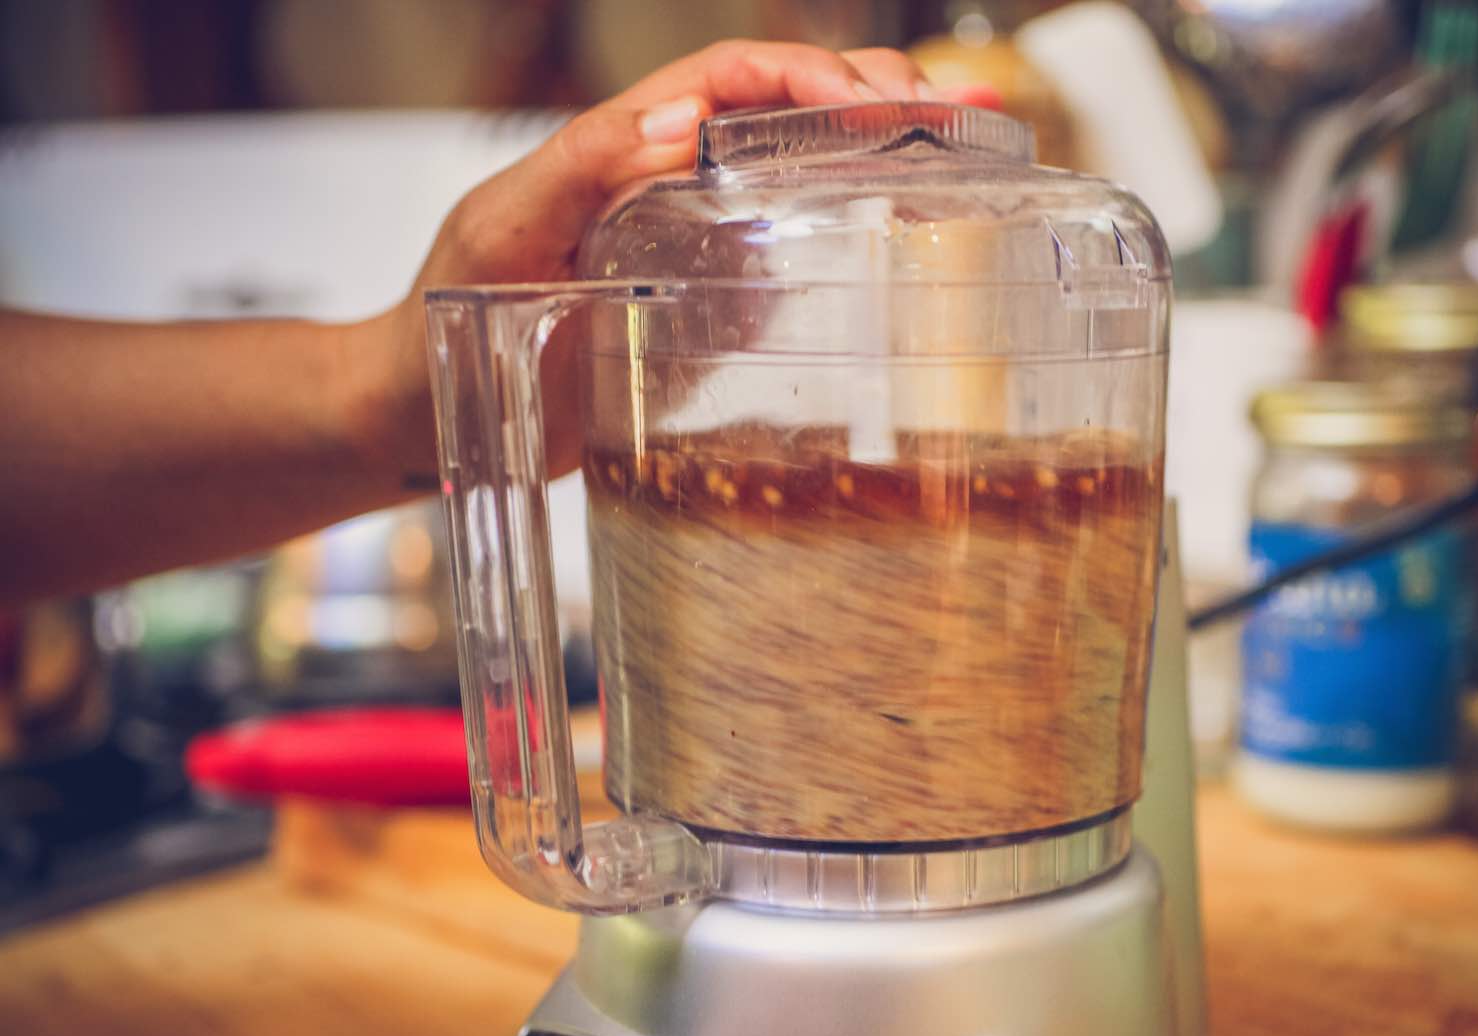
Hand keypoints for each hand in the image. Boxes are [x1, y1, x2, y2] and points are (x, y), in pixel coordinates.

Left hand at [348, 41, 941, 481]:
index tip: (876, 104)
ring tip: (955, 162)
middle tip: (952, 121)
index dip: (810, 75)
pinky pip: (780, 258)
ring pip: (794, 176)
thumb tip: (683, 116)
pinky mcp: (696, 305)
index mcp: (619, 145)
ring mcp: (686, 242)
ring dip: (877, 158)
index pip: (733, 78)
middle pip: (784, 111)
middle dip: (872, 97)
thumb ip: (581, 171)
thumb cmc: (440, 320)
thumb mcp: (502, 234)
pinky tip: (899, 248)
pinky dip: (843, 242)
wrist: (415, 411)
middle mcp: (663, 181)